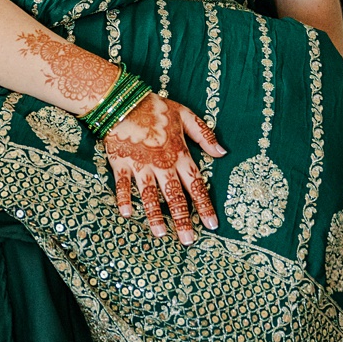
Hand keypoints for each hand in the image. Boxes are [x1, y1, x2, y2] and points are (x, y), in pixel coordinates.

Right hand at [104, 95, 225, 243]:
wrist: (121, 101)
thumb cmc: (155, 107)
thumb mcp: (186, 115)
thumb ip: (205, 135)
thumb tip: (222, 153)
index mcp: (179, 154)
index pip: (196, 185)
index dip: (204, 206)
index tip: (211, 225)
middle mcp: (161, 165)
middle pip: (174, 197)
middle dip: (182, 220)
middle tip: (188, 240)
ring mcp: (139, 166)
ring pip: (150, 195)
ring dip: (155, 216)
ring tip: (161, 234)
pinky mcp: (120, 163)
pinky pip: (122, 185)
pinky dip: (124, 199)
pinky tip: (127, 215)